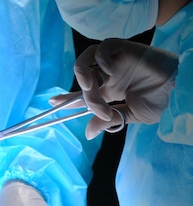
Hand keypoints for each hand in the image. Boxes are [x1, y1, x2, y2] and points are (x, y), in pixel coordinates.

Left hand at [50, 38, 177, 138]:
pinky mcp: (122, 49)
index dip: (67, 98)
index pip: (81, 93)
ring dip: (83, 74)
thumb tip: (89, 134)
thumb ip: (110, 121)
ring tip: (91, 87)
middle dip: (84, 97)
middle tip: (97, 107)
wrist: (175, 86)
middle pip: (82, 80)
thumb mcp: (132, 116)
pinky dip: (101, 58)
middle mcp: (107, 75)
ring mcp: (113, 61)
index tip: (53, 102)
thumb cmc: (157, 99)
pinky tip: (109, 71)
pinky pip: (102, 47)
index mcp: (108, 91)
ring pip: (85, 59)